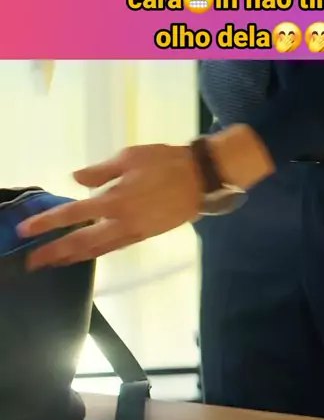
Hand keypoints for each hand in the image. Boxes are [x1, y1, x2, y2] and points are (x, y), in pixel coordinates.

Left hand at [18, 144, 202, 269]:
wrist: (200, 178)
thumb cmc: (165, 161)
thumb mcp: (130, 157)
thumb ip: (101, 171)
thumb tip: (77, 179)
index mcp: (115, 200)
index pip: (73, 214)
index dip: (47, 223)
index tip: (26, 231)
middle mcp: (122, 222)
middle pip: (81, 243)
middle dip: (54, 253)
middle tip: (32, 262)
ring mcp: (134, 233)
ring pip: (97, 250)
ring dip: (73, 258)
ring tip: (53, 263)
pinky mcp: (144, 236)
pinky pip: (114, 248)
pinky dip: (95, 253)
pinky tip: (85, 254)